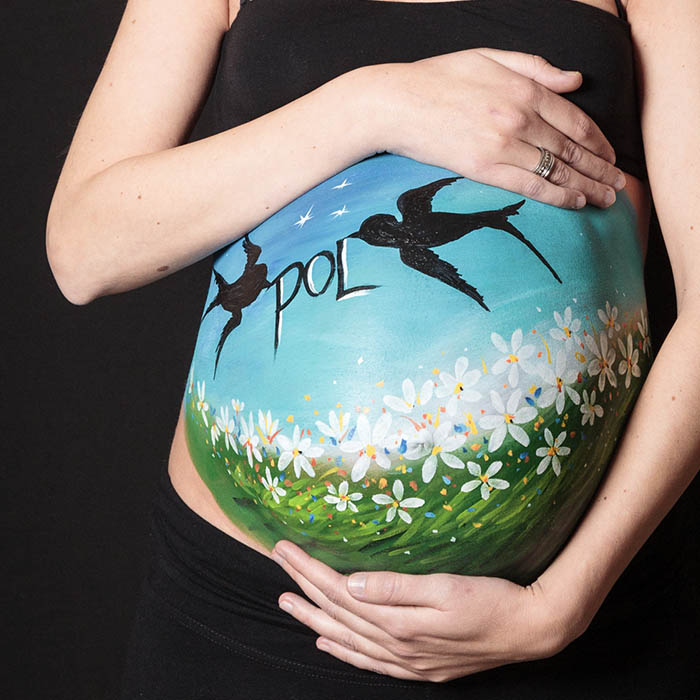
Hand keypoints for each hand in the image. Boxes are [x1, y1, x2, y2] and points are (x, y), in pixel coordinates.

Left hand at [270, 540, 580, 681]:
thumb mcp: (446, 588)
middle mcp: (397, 645)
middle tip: (277, 565)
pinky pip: (369, 661)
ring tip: (288, 603)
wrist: (531, 629)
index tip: (285, 549)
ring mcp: (408, 660)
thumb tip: (350, 585)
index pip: (340, 592)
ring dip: (314, 620)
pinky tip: (328, 641)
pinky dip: (344, 650)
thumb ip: (395, 589)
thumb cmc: (492, 600)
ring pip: (347, 638)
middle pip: (337, 614)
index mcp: (399, 622)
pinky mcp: (421, 667)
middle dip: (304, 587)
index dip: (309, 570)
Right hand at [366, 48, 625, 209]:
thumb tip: (575, 80)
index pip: (575, 120)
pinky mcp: (483, 167)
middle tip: (618, 186)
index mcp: (524, 88)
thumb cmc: (437, 78)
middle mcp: (520, 116)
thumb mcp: (489, 57)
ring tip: (605, 200)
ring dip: (587, 186)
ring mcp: (503, 143)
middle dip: (601, 169)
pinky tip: (575, 203)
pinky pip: (530, 185)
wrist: (396, 103)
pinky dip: (557, 195)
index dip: (599, 142)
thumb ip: (536, 66)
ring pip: (558, 169)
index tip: (611, 157)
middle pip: (573, 148)